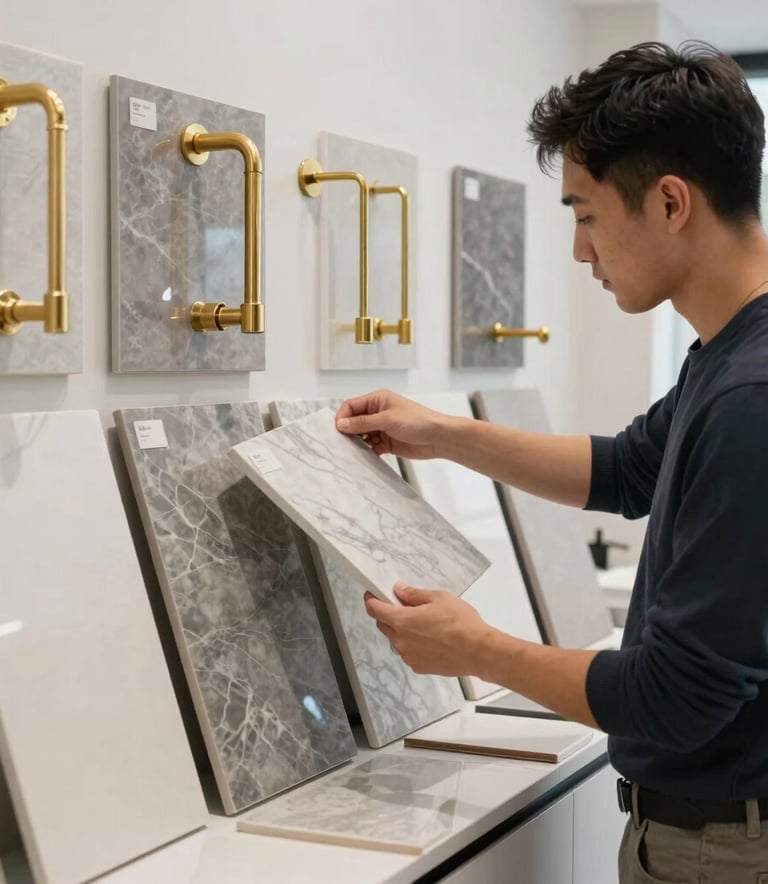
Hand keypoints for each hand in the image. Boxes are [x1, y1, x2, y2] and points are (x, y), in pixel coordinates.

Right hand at [335, 390, 448, 459]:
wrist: (438, 438)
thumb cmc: (417, 421)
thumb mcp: (387, 419)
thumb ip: (363, 422)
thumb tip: (341, 424)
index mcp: (377, 400)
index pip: (351, 406)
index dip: (342, 417)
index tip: (337, 430)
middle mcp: (378, 412)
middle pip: (354, 421)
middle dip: (348, 431)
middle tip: (343, 443)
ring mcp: (382, 428)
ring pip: (361, 435)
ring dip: (357, 443)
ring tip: (355, 451)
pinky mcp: (387, 442)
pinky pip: (370, 447)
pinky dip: (367, 452)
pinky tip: (366, 457)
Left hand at [365, 582, 492, 676]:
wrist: (477, 651)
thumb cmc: (459, 622)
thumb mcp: (438, 597)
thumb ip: (414, 594)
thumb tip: (399, 590)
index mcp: (401, 621)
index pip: (374, 609)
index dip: (371, 599)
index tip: (373, 593)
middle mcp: (400, 641)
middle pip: (383, 624)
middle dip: (388, 613)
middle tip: (403, 605)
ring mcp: (408, 656)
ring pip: (396, 639)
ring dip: (401, 630)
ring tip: (423, 623)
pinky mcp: (418, 667)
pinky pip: (408, 652)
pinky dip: (413, 644)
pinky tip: (430, 639)